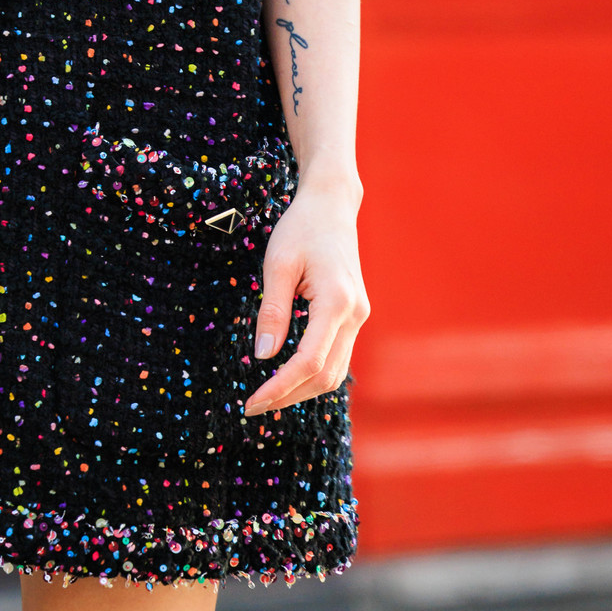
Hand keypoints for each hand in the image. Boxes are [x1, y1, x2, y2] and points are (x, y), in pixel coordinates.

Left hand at [244, 178, 367, 414]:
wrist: (331, 205)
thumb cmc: (300, 228)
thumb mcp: (278, 264)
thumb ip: (272, 311)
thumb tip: (263, 356)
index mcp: (337, 300)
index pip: (308, 361)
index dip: (280, 387)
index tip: (251, 402)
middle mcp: (356, 314)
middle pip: (325, 375)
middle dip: (289, 395)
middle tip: (253, 405)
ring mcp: (360, 316)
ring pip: (335, 371)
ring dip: (302, 389)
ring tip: (267, 396)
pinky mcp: (355, 316)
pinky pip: (336, 356)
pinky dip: (313, 373)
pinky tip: (287, 376)